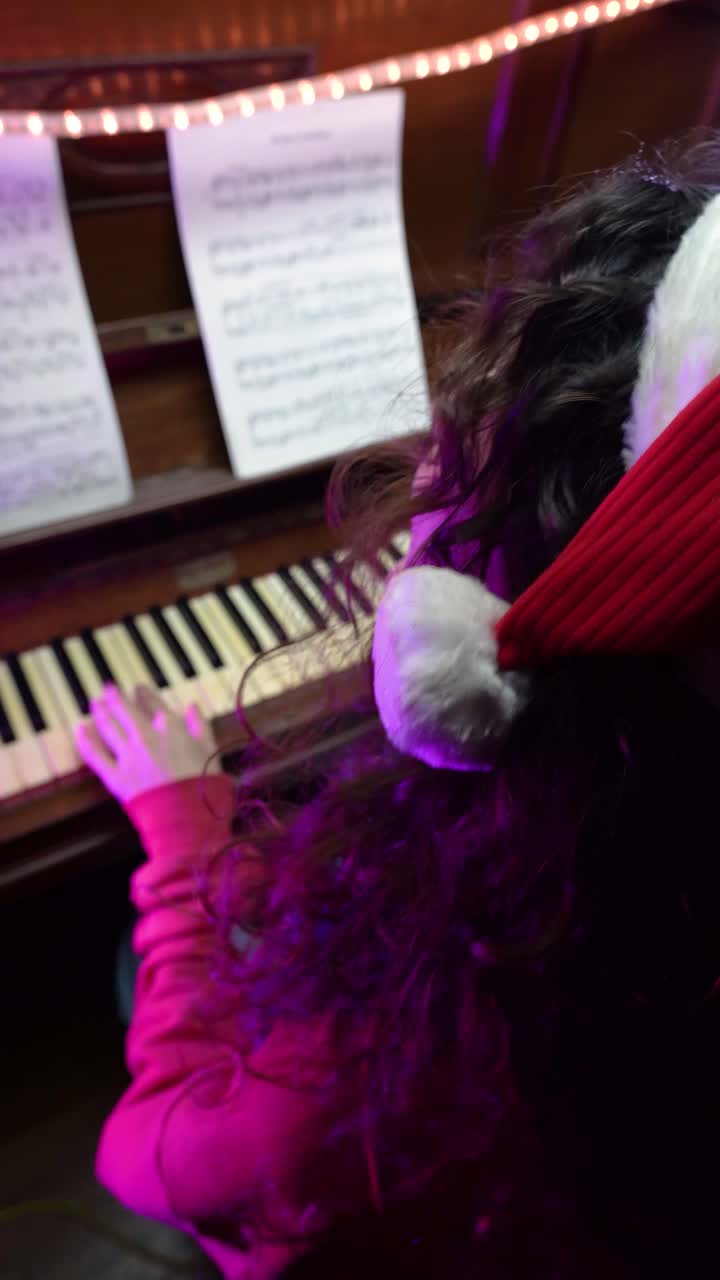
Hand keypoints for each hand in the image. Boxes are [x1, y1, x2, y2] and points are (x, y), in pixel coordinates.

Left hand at [75, 684, 221, 803]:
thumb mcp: (210, 751)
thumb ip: (200, 725)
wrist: (187, 817)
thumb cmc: (204, 785)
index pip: (152, 702)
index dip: (144, 692)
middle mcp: (146, 736)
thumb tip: (192, 706)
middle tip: (108, 689)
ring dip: (99, 712)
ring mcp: (128, 756)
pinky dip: (86, 741)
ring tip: (94, 703)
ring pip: (108, 727)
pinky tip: (80, 730)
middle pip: (124, 709)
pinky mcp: (116, 777)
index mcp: (171, 727)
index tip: (138, 688)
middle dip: (114, 697)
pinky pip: (96, 756)